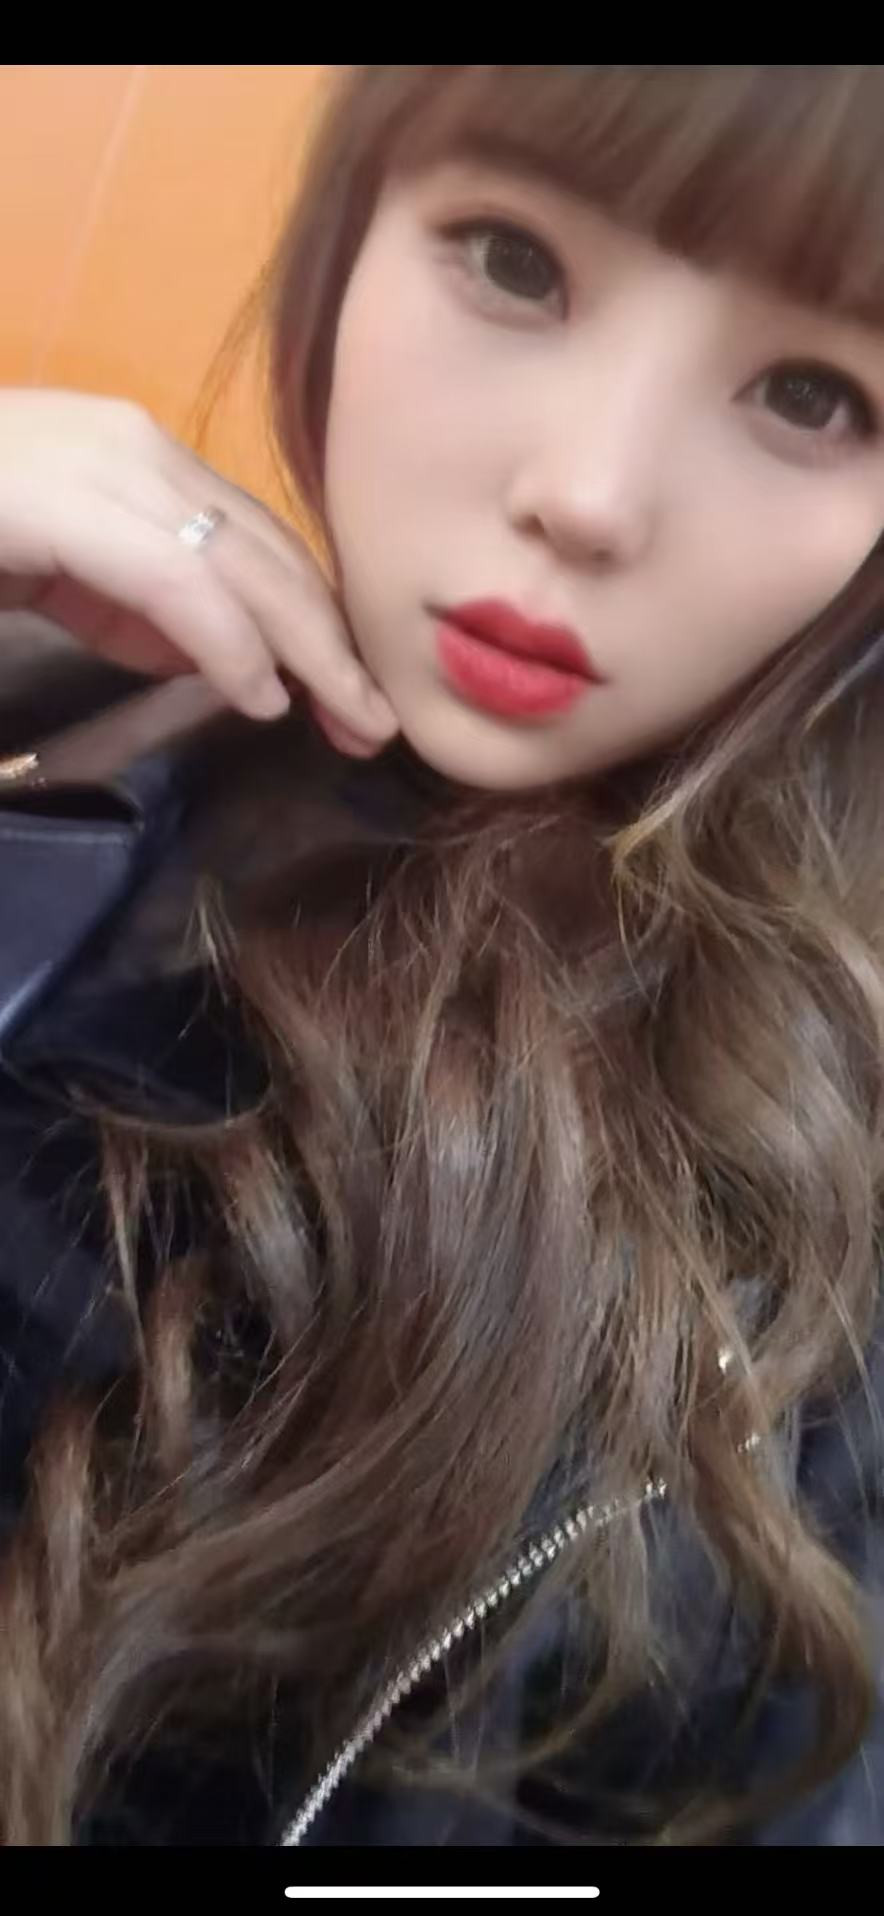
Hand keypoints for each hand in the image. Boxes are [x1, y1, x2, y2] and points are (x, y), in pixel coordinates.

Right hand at [0, 388, 398, 756]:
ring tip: (349, 722)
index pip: (260, 542)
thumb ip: (143, 609)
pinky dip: (230, 644)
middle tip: (377, 725)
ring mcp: (104, 464)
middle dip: (333, 642)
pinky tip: (261, 696)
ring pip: (242, 563)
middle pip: (270, 551)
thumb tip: (231, 661)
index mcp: (141, 460)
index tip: (357, 697)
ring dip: (308, 651)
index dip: (318, 621)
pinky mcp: (69, 503)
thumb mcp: (68, 580)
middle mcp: (136, 448)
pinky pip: (176, 581)